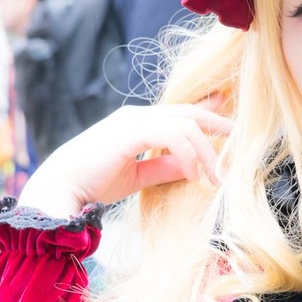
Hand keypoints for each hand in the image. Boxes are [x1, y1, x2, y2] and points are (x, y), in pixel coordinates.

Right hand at [18, 102, 230, 216]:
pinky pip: (173, 135)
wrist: (60, 188)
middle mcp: (137, 116)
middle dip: (217, 125)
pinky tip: (194, 175)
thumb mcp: (138, 176)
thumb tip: (193, 168)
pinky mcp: (130, 130)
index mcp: (137, 124)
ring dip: (206, 151)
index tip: (231, 125)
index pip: (180, 113)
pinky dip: (188, 155)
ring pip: (185, 124)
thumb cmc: (93, 183)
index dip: (207, 114)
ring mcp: (133, 120)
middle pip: (188, 113)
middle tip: (241, 139)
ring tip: (216, 177)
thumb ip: (165, 168)